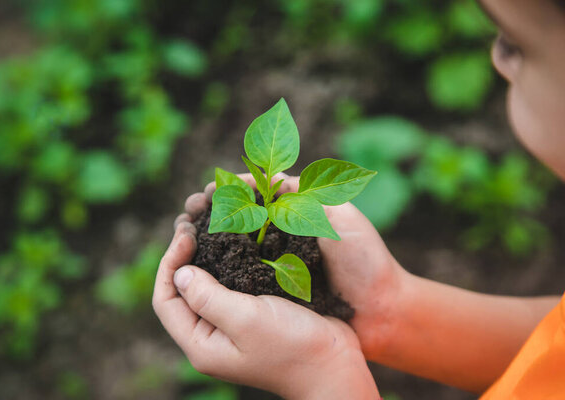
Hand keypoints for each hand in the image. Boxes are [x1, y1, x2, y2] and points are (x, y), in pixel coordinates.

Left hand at [152, 221, 379, 399]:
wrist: (333, 363)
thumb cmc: (291, 345)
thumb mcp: (245, 319)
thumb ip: (207, 297)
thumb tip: (179, 272)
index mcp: (201, 344)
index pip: (165, 301)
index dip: (168, 263)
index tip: (186, 233)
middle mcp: (211, 336)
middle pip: (181, 291)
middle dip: (182, 255)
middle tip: (193, 222)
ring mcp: (231, 326)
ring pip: (205, 284)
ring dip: (203, 254)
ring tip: (207, 225)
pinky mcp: (251, 315)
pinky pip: (229, 284)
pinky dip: (226, 260)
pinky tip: (235, 240)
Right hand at [180, 174, 407, 360]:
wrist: (381, 311)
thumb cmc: (366, 262)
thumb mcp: (343, 217)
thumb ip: (310, 194)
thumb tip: (270, 178)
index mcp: (296, 216)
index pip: (254, 195)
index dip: (229, 190)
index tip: (208, 190)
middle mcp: (280, 238)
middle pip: (236, 218)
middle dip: (210, 210)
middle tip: (189, 211)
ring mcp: (274, 265)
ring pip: (232, 246)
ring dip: (208, 236)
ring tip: (185, 232)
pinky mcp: (272, 291)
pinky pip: (241, 275)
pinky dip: (219, 266)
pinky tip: (199, 263)